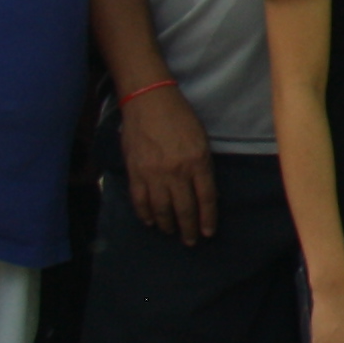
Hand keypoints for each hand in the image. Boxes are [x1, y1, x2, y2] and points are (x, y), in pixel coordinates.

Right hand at [117, 84, 218, 242]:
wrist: (148, 101)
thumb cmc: (179, 117)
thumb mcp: (201, 139)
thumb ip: (202, 165)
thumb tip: (203, 191)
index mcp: (197, 162)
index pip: (205, 198)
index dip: (207, 218)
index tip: (208, 232)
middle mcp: (176, 171)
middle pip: (184, 208)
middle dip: (189, 228)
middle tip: (191, 241)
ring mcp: (153, 173)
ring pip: (161, 209)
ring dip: (167, 225)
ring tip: (171, 233)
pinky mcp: (135, 172)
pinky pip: (140, 200)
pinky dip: (145, 214)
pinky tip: (150, 222)